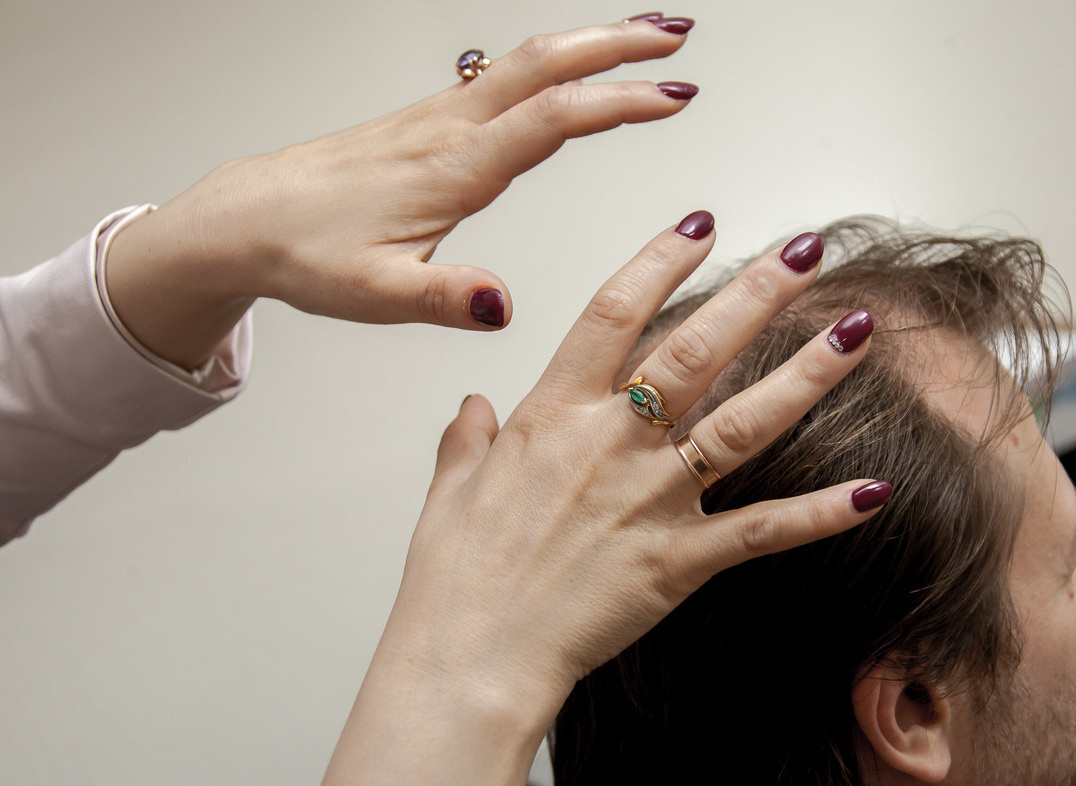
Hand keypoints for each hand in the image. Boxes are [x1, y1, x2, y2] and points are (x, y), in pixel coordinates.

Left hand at [104, 16, 697, 367]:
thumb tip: (503, 306)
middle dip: (618, 44)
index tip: (675, 95)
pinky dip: (550, 61)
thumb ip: (443, 299)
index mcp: (450, 169)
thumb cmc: (303, 252)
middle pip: (544, 64)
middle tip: (679, 37)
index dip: (618, 103)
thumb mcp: (374, 294)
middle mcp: (447, 130)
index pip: (550, 121)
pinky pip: (501, 74)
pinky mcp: (425, 123)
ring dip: (589, 43)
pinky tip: (564, 69)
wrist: (243, 219)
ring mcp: (436, 119)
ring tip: (643, 39)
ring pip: (524, 61)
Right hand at [316, 212, 884, 785]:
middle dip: (758, 292)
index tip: (701, 224)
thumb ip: (466, 438)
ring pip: (743, 422)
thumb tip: (472, 408)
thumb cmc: (457, 578)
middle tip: (808, 250)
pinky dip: (821, 512)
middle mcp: (610, 442)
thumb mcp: (450, 491)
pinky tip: (873, 491)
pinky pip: (762, 530)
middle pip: (695, 349)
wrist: (470, 658)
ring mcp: (650, 499)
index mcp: (552, 414)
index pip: (614, 311)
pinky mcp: (678, 560)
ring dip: (806, 374)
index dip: (661, 260)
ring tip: (857, 331)